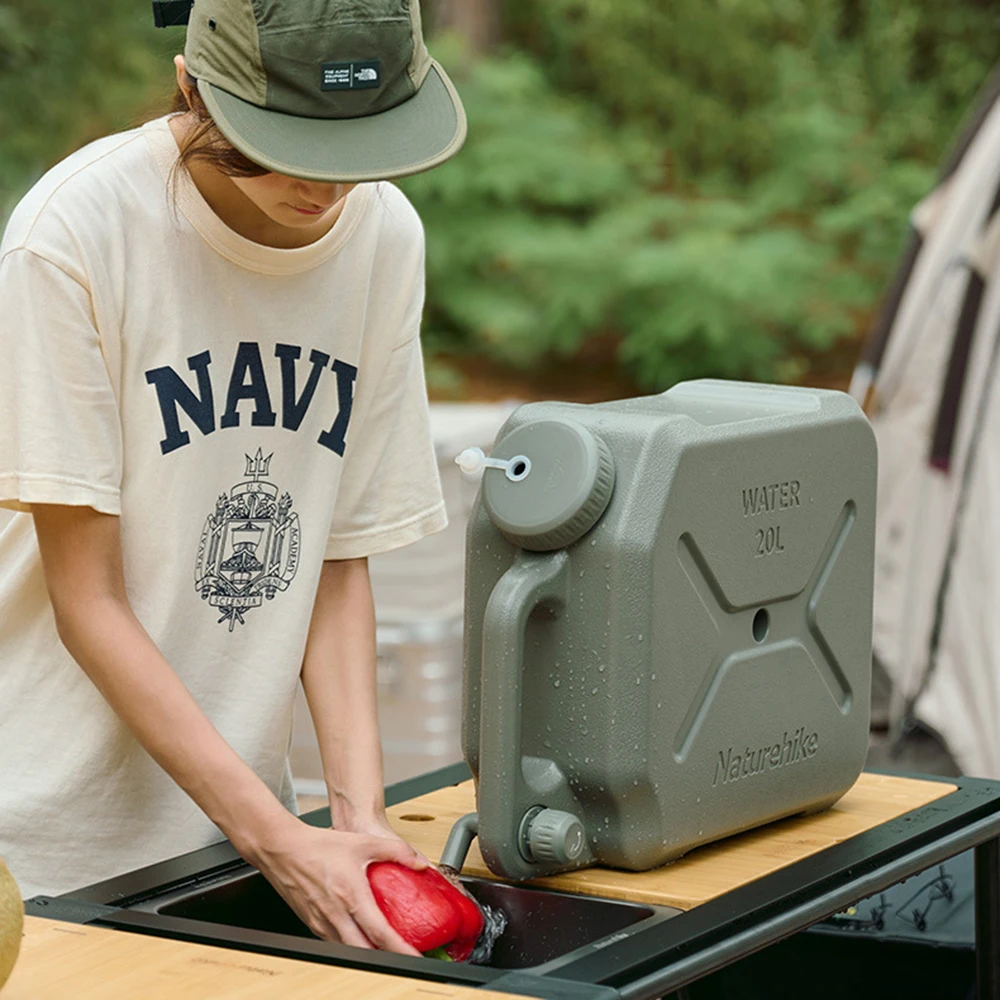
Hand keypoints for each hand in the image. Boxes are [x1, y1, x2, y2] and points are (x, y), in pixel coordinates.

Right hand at [251, 815, 428, 953]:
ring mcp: (321, 924)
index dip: (400, 950)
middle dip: (387, 959)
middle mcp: (335, 916)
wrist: (282, 849)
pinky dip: (350, 945)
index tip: (416, 957)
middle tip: (405, 957)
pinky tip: (359, 935)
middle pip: (365, 953)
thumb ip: (396, 851)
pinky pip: (335, 943)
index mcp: (351, 897)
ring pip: (348, 951)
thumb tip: (420, 863)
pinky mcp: (312, 924)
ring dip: (368, 954)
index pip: (380, 934)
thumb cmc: (318, 846)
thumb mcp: (364, 842)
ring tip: (385, 949)